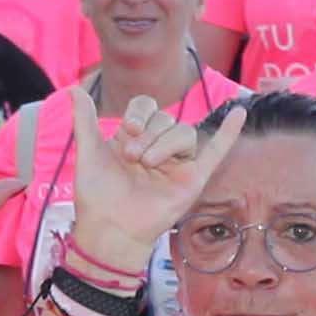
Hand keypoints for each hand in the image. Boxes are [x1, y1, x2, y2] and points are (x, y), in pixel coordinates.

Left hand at [54, 95, 251, 283]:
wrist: (110, 227)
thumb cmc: (97, 194)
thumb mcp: (88, 152)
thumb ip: (84, 120)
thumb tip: (75, 89)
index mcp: (135, 137)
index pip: (147, 107)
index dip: (140, 112)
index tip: (127, 129)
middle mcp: (158, 147)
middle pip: (166, 120)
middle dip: (149, 134)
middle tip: (132, 158)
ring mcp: (177, 162)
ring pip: (184, 133)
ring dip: (166, 144)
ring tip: (148, 164)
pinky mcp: (193, 178)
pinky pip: (216, 151)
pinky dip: (229, 133)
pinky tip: (240, 113)